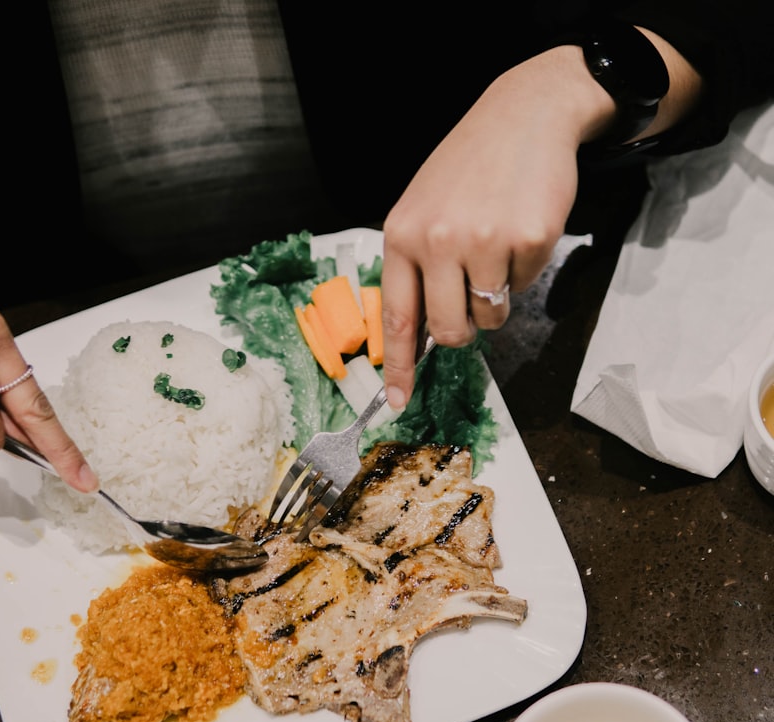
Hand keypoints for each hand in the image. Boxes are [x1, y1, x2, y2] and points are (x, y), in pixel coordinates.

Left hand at [379, 46, 614, 408]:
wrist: (522, 115)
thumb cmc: (467, 168)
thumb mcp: (422, 208)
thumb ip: (414, 266)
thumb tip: (418, 331)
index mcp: (402, 235)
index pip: (397, 317)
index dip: (399, 366)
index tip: (398, 401)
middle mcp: (437, 241)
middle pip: (450, 330)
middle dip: (463, 330)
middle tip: (473, 301)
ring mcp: (484, 240)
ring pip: (490, 315)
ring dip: (495, 295)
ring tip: (495, 245)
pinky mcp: (528, 238)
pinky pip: (525, 287)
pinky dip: (524, 268)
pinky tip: (518, 228)